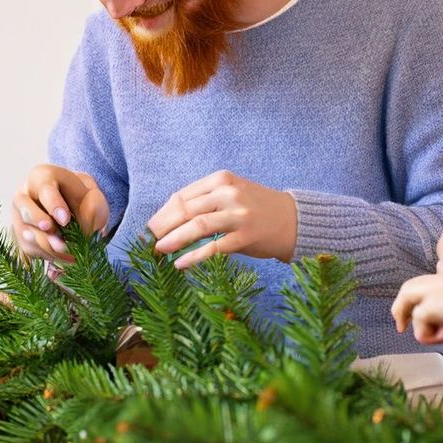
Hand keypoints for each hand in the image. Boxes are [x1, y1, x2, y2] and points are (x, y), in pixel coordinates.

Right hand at [12, 164, 109, 262]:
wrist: (76, 211)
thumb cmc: (83, 200)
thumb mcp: (93, 197)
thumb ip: (94, 206)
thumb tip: (87, 222)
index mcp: (42, 177)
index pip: (44, 188)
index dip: (53, 204)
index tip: (65, 220)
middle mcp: (24, 194)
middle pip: (25, 208)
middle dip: (39, 223)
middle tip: (54, 233)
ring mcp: (18, 216)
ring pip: (26, 231)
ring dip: (46, 243)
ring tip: (66, 251)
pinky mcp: (20, 236)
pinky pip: (29, 247)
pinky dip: (47, 254)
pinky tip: (65, 255)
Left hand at [147, 170, 297, 267]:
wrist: (294, 220)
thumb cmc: (256, 208)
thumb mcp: (231, 193)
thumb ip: (204, 201)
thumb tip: (167, 218)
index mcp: (221, 179)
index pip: (182, 196)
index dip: (162, 213)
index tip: (150, 227)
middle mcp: (229, 193)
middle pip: (186, 210)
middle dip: (162, 226)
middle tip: (148, 241)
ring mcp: (238, 214)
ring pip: (197, 226)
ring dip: (174, 239)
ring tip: (158, 250)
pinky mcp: (246, 236)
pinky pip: (214, 247)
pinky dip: (193, 256)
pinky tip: (180, 264)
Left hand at [390, 266, 442, 343]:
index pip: (432, 286)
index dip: (427, 302)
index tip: (430, 315)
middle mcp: (442, 278)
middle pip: (410, 288)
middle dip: (403, 307)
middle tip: (402, 325)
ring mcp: (434, 290)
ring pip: (404, 302)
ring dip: (418, 324)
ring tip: (435, 335)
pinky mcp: (430, 306)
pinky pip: (420, 329)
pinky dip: (434, 337)